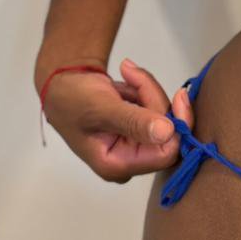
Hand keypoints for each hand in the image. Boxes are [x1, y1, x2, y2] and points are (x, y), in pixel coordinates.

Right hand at [41, 57, 194, 183]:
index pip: (165, 154)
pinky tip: (124, 84)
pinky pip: (155, 107)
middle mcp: (130, 159)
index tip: (178, 96)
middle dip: (154, 98)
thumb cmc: (73, 100)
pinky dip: (144, 89)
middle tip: (133, 74)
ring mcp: (135, 143)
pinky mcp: (138, 127)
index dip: (177, 126)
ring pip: (163, 115)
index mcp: (118, 165)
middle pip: (167, 133)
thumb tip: (167, 133)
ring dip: (147, 89)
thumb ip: (133, 121)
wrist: (62, 84)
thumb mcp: (101, 108)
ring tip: (125, 75)